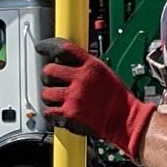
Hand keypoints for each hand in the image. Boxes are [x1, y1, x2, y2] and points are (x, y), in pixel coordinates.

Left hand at [38, 39, 154, 161]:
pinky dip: (50, 113)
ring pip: (45, 93)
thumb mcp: (103, 71)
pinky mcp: (69, 115)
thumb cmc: (116, 97)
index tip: (41, 48)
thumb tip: (63, 60)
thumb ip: (83, 65)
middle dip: (48, 76)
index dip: (48, 47)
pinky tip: (58, 111)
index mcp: (91, 65)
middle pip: (49, 70)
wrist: (125, 119)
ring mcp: (74, 97)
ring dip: (49, 96)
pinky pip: (48, 111)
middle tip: (52, 81)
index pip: (63, 48)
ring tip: (58, 99)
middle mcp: (81, 79)